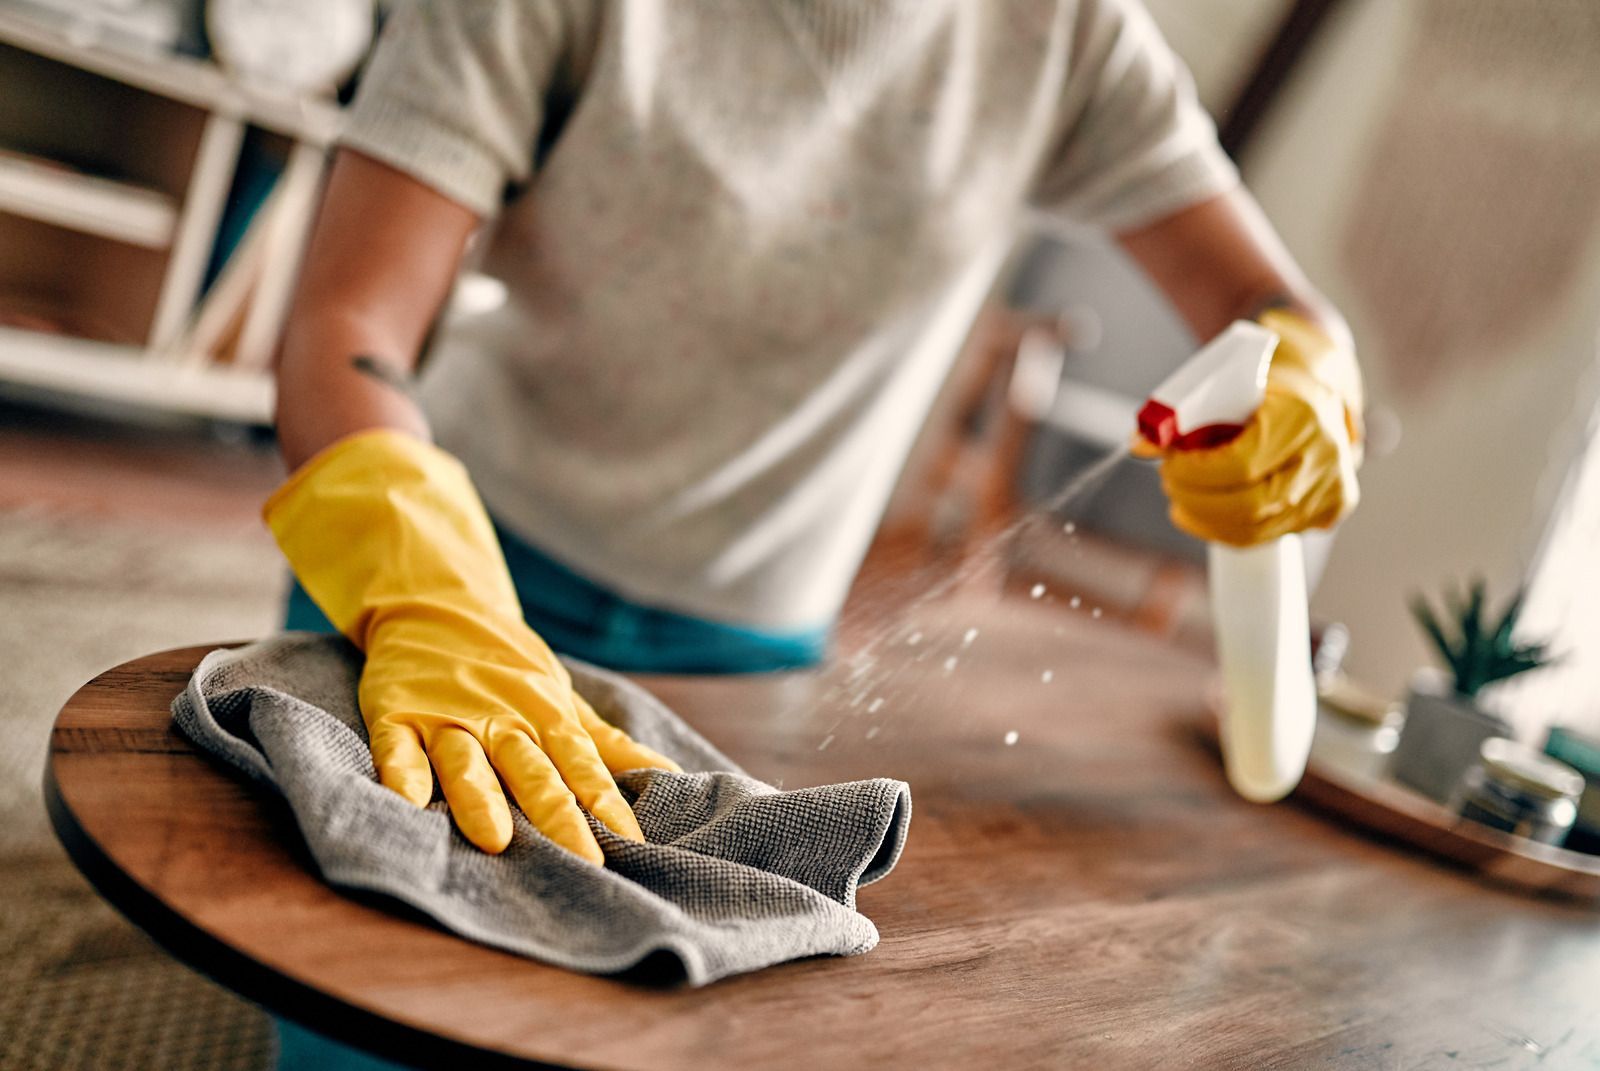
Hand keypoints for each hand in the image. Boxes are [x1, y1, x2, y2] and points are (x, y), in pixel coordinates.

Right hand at [265, 429, 678, 859]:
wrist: (437, 605)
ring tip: (495, 840)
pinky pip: (399, 747)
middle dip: (558, 816)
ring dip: (481, 799)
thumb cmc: (510, 669)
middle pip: (533, 773)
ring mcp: (448, 717)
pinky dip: (402, 772)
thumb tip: (672, 775)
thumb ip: (608, 745)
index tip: (632, 845)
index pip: (583, 766)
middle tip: (581, 861)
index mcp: (545, 718)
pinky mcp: (398, 714)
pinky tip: (406, 803)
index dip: (607, 805)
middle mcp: (501, 720)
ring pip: (467, 762)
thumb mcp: (563, 701)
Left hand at [1141, 309, 1362, 546]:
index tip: (1168, 463)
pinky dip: (1226, 530)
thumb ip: (1181, 412)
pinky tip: (1202, 514)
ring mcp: (1332, 489)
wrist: (1317, 390)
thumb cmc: (1265, 383)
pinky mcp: (1328, 511)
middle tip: (1169, 482)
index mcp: (1302, 416)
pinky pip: (1267, 536)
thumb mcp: (1224, 383)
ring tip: (1181, 497)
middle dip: (1196, 500)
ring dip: (1206, 518)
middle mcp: (1326, 457)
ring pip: (1256, 529)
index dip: (1196, 473)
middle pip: (1250, 506)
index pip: (1241, 465)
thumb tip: (1137, 443)